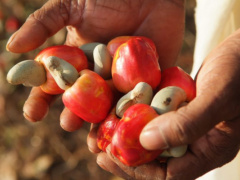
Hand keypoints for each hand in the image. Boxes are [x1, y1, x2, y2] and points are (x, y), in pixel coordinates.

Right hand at [6, 0, 184, 129]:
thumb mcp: (71, 5)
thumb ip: (44, 24)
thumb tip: (13, 47)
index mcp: (80, 59)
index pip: (58, 82)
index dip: (43, 98)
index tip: (33, 113)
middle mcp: (101, 73)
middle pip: (85, 100)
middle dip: (75, 114)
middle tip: (68, 125)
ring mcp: (124, 78)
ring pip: (110, 107)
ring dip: (101, 125)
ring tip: (95, 143)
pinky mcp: (149, 78)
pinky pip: (140, 101)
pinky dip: (133, 116)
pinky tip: (125, 131)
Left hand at [90, 29, 239, 178]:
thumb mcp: (219, 97)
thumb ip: (187, 124)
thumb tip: (146, 142)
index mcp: (209, 149)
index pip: (170, 174)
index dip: (138, 169)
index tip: (112, 157)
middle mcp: (194, 141)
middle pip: (154, 159)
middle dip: (126, 155)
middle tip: (99, 149)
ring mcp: (184, 123)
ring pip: (150, 137)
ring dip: (125, 135)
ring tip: (100, 132)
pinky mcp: (177, 106)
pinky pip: (152, 115)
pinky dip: (134, 114)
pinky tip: (116, 108)